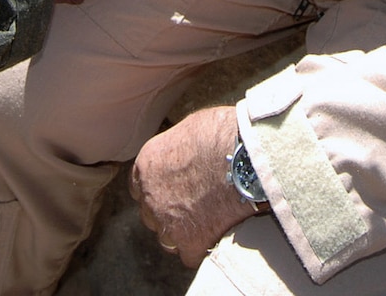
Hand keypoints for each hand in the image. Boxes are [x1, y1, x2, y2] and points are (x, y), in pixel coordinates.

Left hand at [131, 106, 256, 264]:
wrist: (246, 160)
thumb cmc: (224, 135)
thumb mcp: (191, 129)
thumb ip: (179, 148)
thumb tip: (186, 152)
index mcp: (146, 165)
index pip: (139, 186)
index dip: (158, 189)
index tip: (174, 189)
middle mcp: (149, 196)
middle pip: (152, 213)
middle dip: (170, 211)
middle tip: (196, 204)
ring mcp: (167, 223)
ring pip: (167, 238)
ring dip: (183, 232)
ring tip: (209, 221)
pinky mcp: (189, 244)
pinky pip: (190, 255)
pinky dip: (202, 249)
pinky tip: (218, 235)